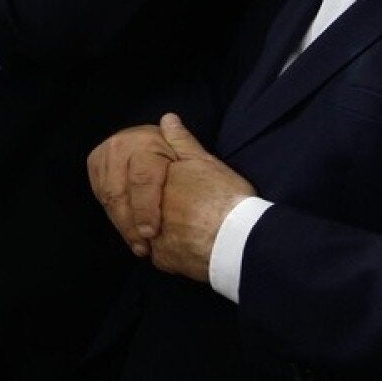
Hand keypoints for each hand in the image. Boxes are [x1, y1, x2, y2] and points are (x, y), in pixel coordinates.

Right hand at [88, 123, 174, 256]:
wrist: (158, 152)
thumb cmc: (181, 160)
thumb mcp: (190, 153)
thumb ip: (184, 142)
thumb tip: (170, 120)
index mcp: (143, 141)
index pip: (142, 179)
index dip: (145, 208)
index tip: (152, 233)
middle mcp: (119, 145)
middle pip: (119, 191)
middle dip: (130, 223)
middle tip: (143, 248)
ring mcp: (104, 156)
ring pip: (108, 197)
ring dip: (121, 224)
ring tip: (138, 245)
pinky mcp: (95, 167)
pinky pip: (101, 196)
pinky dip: (115, 216)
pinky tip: (129, 231)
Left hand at [151, 113, 254, 282]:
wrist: (242, 240)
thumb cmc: (226, 199)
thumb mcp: (205, 163)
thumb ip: (182, 142)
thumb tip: (167, 119)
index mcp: (154, 185)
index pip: (139, 186)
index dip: (151, 190)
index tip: (171, 195)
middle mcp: (147, 211)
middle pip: (140, 210)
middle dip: (151, 212)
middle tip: (183, 215)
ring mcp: (153, 237)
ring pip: (148, 234)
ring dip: (160, 232)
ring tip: (188, 231)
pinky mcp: (164, 260)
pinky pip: (161, 256)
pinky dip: (171, 253)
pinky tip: (190, 248)